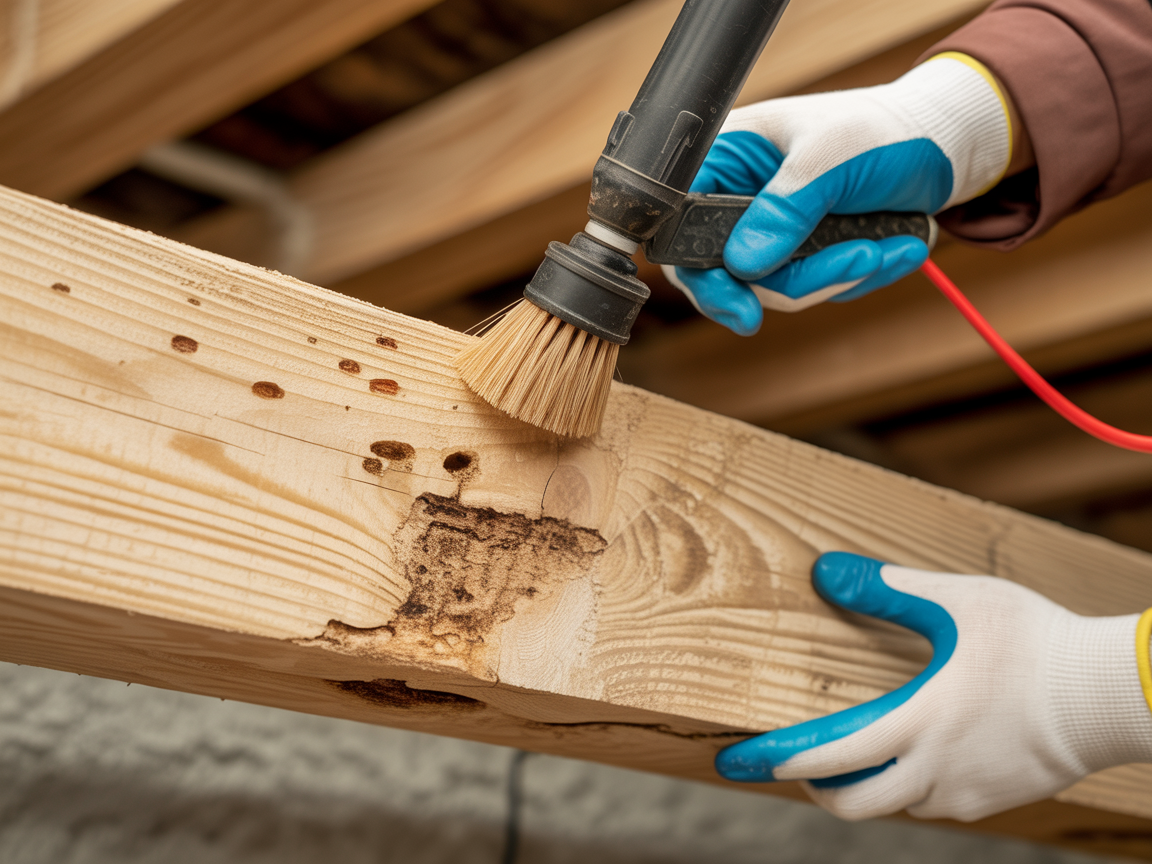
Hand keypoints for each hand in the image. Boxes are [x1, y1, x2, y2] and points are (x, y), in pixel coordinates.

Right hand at [669, 54, 1011, 333]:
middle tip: (846, 272)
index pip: (682, 223)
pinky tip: (892, 248)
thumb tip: (744, 265)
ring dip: (833, 278)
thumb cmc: (881, 131)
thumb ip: (785, 209)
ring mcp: (769, 232)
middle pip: (724, 271)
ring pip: (773, 288)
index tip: (738, 303)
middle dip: (789, 280)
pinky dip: (853, 279)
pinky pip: (810, 290)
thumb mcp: (831, 158)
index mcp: (726, 158)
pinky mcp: (801, 256)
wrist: (941, 147)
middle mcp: (737, 199)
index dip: (697, 268)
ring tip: (883, 247)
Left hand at [715, 552, 1151, 821]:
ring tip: (858, 751)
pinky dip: (912, 786)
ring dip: (867, 785)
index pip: (827, 754)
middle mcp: (934, 770)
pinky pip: (936, 804)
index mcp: (916, 723)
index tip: (737, 761)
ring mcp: (965, 792)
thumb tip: (827, 570)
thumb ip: (887, 589)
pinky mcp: (994, 801)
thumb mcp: (956, 601)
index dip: (777, 759)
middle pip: (852, 803)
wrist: (1110, 694)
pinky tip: (920, 754)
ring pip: (895, 804)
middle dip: (814, 787)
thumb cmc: (1035, 642)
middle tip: (798, 764)